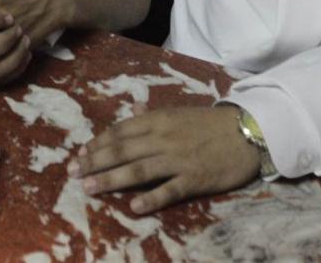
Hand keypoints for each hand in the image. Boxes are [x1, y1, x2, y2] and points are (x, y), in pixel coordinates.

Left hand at [67, 104, 261, 213]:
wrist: (246, 131)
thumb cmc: (209, 123)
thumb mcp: (178, 114)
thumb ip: (152, 117)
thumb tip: (129, 114)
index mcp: (159, 120)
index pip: (121, 131)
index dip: (98, 143)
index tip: (80, 153)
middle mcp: (163, 138)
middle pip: (122, 150)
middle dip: (94, 162)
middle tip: (73, 172)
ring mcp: (178, 159)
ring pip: (138, 169)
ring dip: (111, 179)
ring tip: (89, 189)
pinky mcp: (194, 179)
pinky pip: (169, 190)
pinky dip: (150, 198)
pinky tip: (133, 206)